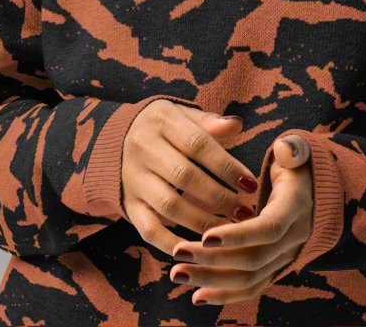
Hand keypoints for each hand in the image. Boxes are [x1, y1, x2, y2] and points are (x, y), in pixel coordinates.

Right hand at [121, 101, 259, 256]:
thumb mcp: (183, 115)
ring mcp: (133, 178)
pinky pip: (148, 229)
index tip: (251, 185)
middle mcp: (143, 148)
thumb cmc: (164, 128)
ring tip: (230, 232)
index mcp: (161, 120)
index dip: (227, 166)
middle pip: (185, 176)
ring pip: (169, 205)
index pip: (198, 144)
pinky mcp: (128, 204)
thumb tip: (237, 125)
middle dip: (219, 198)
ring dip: (203, 222)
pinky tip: (198, 249)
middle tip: (246, 213)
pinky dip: (173, 243)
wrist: (114, 140)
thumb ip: (209, 123)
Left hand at [166, 133, 313, 307]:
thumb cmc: (296, 167)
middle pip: (253, 259)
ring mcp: (284, 258)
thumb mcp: (297, 153)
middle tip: (178, 254)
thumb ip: (292, 149)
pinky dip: (224, 295)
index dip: (238, 235)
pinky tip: (196, 296)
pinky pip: (251, 288)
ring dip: (211, 280)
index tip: (205, 236)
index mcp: (295, 208)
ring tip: (177, 273)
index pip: (268, 228)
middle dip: (213, 260)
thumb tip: (283, 149)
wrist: (314, 193)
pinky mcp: (274, 269)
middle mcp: (293, 239)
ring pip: (249, 279)